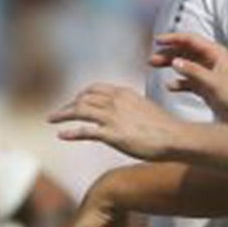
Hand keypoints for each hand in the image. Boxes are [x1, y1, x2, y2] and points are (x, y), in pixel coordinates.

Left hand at [49, 82, 181, 161]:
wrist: (175, 137)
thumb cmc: (164, 127)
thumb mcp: (144, 109)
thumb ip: (130, 108)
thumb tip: (123, 114)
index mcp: (124, 93)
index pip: (95, 88)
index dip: (81, 94)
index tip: (74, 101)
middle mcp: (116, 101)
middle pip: (84, 98)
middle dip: (68, 105)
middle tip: (58, 113)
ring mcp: (113, 117)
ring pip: (80, 111)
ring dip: (63, 114)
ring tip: (51, 119)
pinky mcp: (113, 134)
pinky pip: (86, 131)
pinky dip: (71, 132)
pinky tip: (61, 135)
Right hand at [151, 32, 227, 120]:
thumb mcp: (213, 83)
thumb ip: (193, 72)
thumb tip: (175, 62)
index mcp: (216, 54)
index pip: (191, 40)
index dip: (173, 38)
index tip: (157, 40)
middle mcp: (212, 61)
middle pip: (186, 51)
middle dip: (168, 53)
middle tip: (152, 58)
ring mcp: (209, 74)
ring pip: (185, 65)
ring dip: (170, 65)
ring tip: (155, 67)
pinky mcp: (207, 87)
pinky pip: (188, 81)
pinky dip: (178, 83)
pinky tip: (170, 86)